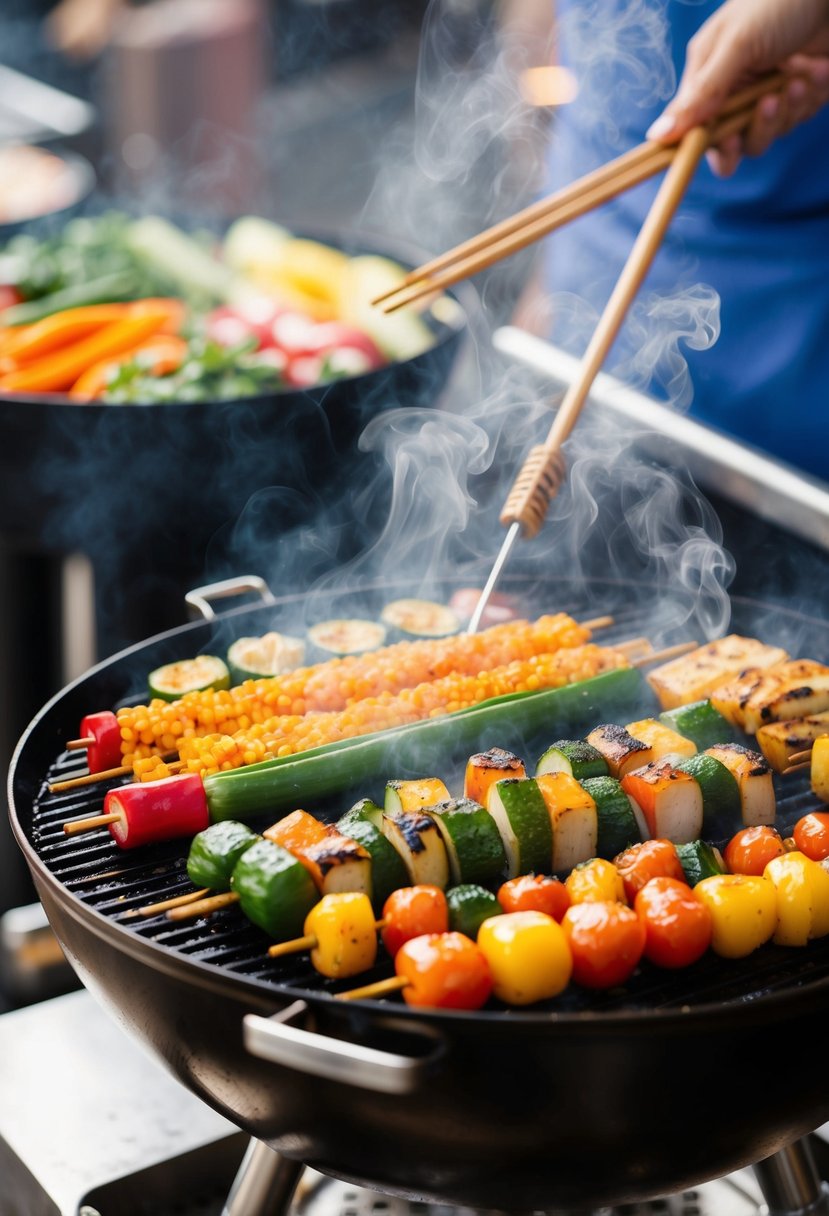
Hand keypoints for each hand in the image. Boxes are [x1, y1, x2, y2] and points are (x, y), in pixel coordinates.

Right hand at [645, 0, 828, 174]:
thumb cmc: (777, 3)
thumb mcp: (737, 45)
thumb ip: (702, 93)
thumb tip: (657, 135)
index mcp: (707, 78)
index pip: (692, 130)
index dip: (705, 145)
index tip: (728, 141)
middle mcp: (731, 93)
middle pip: (730, 145)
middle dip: (755, 129)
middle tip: (768, 103)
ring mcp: (762, 98)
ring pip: (764, 137)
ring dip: (785, 111)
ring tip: (797, 78)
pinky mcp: (792, 100)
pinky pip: (794, 121)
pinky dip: (807, 98)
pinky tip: (815, 70)